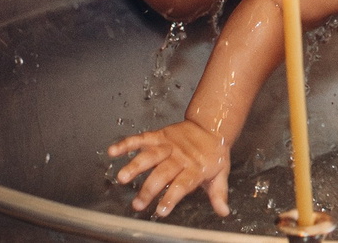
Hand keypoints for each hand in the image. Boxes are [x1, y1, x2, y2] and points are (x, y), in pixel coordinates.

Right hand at [106, 120, 231, 218]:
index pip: (182, 185)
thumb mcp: (220, 173)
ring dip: (135, 166)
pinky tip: (113, 151)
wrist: (212, 125)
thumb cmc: (213, 154)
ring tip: (122, 177)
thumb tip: (224, 211)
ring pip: (150, 156)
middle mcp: (180, 157)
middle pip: (162, 174)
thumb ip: (219, 193)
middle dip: (149, 190)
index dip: (171, 198)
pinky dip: (127, 143)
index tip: (161, 211)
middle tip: (137, 204)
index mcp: (195, 168)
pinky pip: (142, 138)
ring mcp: (169, 145)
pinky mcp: (160, 135)